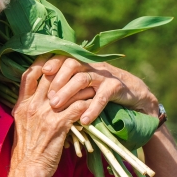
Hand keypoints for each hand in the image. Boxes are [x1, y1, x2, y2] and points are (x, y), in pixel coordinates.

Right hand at [10, 57, 91, 176]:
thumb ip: (28, 107)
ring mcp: (45, 114)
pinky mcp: (58, 125)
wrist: (28, 169)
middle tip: (79, 67)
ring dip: (81, 86)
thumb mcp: (21, 123)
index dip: (42, 63)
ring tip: (91, 85)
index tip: (53, 59)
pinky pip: (77, 107)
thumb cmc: (26, 149)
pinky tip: (93, 104)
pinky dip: (87, 104)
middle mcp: (32, 106)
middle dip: (66, 70)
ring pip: (67, 89)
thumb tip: (37, 96)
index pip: (30, 74)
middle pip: (50, 77)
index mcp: (22, 104)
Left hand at [41, 56, 158, 124]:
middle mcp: (93, 65)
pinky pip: (102, 97)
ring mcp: (105, 75)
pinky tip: (83, 120)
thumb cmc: (102, 90)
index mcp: (83, 62)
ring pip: (83, 79)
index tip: (42, 72)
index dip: (53, 62)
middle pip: (72, 65)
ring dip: (68, 93)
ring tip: (57, 107)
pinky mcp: (116, 87)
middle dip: (57, 80)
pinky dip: (92, 109)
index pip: (65, 57)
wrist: (135, 94)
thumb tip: (43, 90)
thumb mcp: (85, 84)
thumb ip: (68, 82)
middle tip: (47, 96)